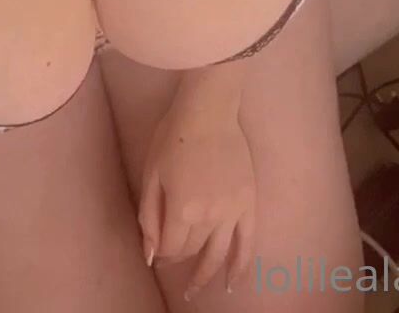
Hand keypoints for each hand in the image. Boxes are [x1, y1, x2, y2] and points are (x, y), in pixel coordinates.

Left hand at [138, 92, 255, 299]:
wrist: (209, 108)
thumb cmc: (173, 135)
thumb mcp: (151, 173)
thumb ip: (149, 216)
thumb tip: (151, 255)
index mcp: (182, 209)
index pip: (171, 247)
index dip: (162, 251)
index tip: (157, 249)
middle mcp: (209, 217)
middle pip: (192, 249)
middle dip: (179, 255)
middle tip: (172, 255)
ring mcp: (232, 211)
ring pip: (218, 254)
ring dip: (206, 275)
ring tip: (195, 290)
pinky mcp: (249, 201)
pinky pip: (248, 242)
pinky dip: (240, 265)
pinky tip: (232, 282)